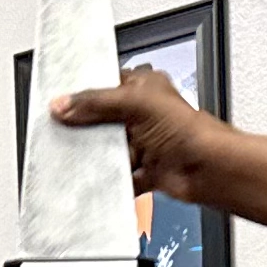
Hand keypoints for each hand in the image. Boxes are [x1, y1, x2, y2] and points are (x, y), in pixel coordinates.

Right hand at [49, 65, 214, 204]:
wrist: (209, 169)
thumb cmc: (188, 130)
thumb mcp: (134, 103)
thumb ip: (95, 104)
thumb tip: (62, 104)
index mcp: (143, 87)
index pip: (104, 86)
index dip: (82, 95)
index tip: (57, 104)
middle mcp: (144, 114)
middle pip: (103, 120)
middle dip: (86, 129)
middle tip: (62, 132)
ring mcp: (145, 143)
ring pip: (110, 149)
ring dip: (97, 156)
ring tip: (77, 157)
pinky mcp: (147, 170)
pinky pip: (121, 176)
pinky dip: (110, 180)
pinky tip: (96, 180)